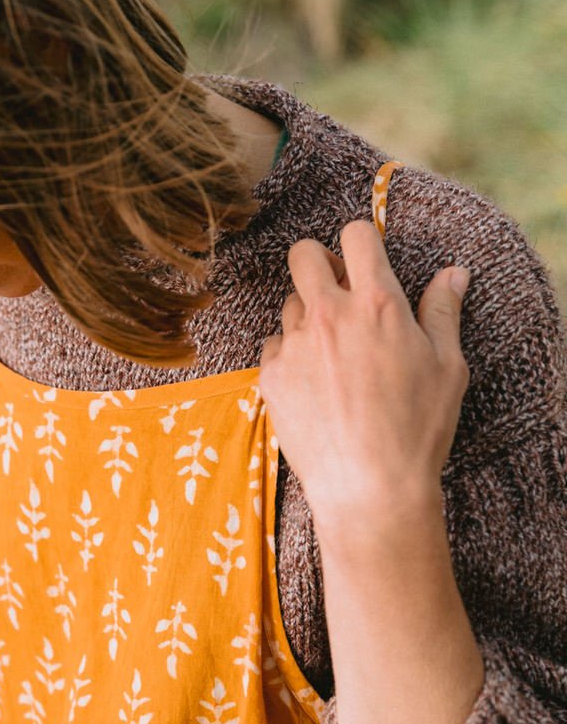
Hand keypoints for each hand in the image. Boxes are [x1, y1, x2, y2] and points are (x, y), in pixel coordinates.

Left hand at [258, 220, 470, 534]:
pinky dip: (290, 356)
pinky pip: (274, 347)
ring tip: (333, 354)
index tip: (366, 263)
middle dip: (319, 262)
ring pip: (290, 304)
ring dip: (309, 316)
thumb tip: (453, 273)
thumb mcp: (448, 367)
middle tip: (338, 291)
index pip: (355, 235)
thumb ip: (443, 312)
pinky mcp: (271, 377)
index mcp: (377, 304)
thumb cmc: (417, 429)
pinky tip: (313, 385)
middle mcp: (329, 315)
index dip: (361, 242)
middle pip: (303, 254)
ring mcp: (294, 345)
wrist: (370, 488)